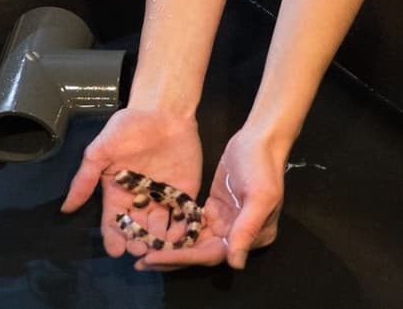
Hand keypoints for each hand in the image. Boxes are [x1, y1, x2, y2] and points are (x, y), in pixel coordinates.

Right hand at [60, 105, 201, 257]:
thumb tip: (66, 208)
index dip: (113, 237)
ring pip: (160, 226)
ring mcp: (163, 198)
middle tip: (139, 249)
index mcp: (118, 194)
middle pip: (137, 229)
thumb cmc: (128, 128)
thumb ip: (85, 179)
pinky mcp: (185, 192)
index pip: (114, 223)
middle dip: (137, 242)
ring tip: (158, 246)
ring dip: (159, 239)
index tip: (116, 250)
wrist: (163, 109)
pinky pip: (183, 215)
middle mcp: (140, 201)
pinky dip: (182, 227)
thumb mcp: (100, 151)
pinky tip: (180, 236)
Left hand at [139, 122, 287, 271]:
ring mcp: (225, 222)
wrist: (260, 138)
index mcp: (252, 238)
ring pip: (194, 241)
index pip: (212, 254)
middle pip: (200, 252)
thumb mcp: (260, 196)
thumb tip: (235, 264)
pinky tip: (154, 230)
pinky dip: (175, 230)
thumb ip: (246, 229)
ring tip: (142, 251)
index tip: (154, 259)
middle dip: (171, 257)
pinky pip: (192, 224)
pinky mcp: (214, 209)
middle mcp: (237, 236)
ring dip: (170, 247)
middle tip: (140, 262)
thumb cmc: (262, 166)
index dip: (183, 258)